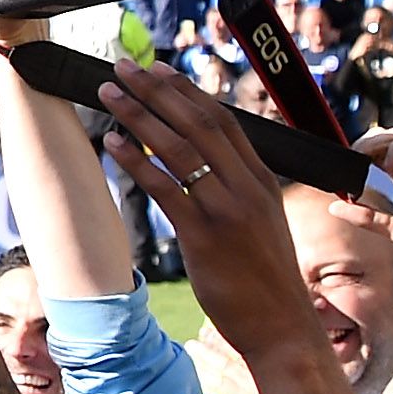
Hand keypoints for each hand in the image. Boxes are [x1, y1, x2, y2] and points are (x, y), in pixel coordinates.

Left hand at [94, 59, 310, 356]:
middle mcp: (247, 188)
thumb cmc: (266, 278)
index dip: (186, 92)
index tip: (158, 70)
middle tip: (123, 67)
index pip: (223, 121)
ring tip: (109, 93)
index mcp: (263, 180)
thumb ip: (239, 190)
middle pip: (198, 124)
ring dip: (140, 116)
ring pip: (179, 149)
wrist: (283, 326)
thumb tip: (207, 163)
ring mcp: (227, 210)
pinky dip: (138, 161)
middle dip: (156, 92)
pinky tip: (113, 143)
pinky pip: (166, 189)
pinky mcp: (205, 236)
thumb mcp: (263, 222)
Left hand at [355, 127, 392, 273]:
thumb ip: (370, 219)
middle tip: (350, 164)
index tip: (342, 173)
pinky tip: (390, 167)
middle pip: (382, 139)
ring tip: (366, 162)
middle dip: (361, 146)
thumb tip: (335, 207)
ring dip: (377, 142)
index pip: (374, 157)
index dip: (356, 159)